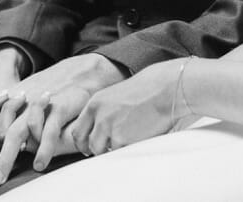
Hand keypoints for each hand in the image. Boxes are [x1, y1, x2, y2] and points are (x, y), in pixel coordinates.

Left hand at [0, 53, 123, 195]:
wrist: (79, 72)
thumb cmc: (49, 93)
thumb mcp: (23, 103)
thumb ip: (6, 124)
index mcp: (6, 106)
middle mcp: (17, 106)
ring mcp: (37, 106)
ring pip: (14, 134)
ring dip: (4, 158)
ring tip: (0, 178)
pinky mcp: (59, 107)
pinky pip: (48, 131)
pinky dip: (42, 149)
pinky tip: (39, 165)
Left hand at [69, 59, 183, 155]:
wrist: (164, 89)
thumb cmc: (147, 89)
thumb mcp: (116, 96)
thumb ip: (103, 112)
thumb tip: (98, 131)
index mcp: (95, 103)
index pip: (77, 131)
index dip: (82, 142)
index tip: (88, 147)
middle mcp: (98, 116)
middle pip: (89, 144)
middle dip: (98, 149)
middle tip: (108, 149)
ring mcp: (109, 129)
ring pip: (102, 151)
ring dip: (113, 149)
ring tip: (129, 138)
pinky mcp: (122, 140)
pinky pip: (119, 153)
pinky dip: (127, 150)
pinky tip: (137, 138)